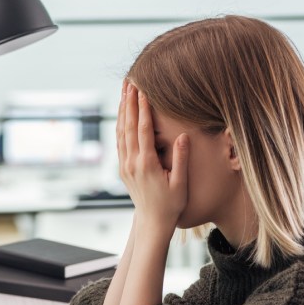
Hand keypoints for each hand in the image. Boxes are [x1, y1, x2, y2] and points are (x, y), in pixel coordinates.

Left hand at [116, 82, 188, 236]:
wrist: (152, 222)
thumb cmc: (171, 205)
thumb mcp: (180, 184)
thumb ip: (181, 159)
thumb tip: (183, 136)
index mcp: (147, 165)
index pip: (143, 131)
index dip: (143, 110)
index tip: (143, 92)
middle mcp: (132, 163)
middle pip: (128, 127)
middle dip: (129, 103)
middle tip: (129, 83)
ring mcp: (125, 166)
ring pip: (121, 133)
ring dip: (122, 111)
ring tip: (123, 92)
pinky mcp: (123, 169)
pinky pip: (120, 142)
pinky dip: (120, 126)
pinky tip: (122, 115)